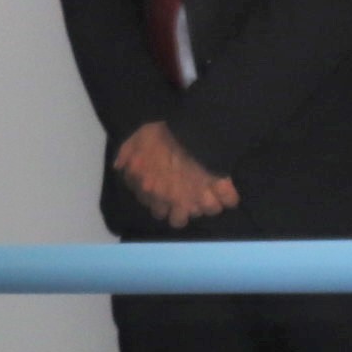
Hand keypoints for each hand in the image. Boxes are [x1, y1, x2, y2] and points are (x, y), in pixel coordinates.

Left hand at [114, 121, 237, 225]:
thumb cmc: (159, 137)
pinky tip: (227, 192)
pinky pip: (230, 201)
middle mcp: (176, 201)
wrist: (190, 131)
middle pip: (180, 220)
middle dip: (183, 210)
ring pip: (207, 212)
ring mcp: (200, 197)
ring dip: (207, 205)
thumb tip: (122, 168)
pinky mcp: (221, 188)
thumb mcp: (133, 144)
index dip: (162, 203)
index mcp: (153, 192)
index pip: (157, 211)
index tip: (167, 194)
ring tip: (209, 194)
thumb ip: (126, 160)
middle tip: (187, 197)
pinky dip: (230, 198)